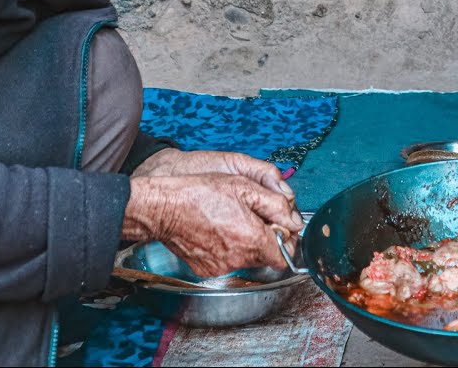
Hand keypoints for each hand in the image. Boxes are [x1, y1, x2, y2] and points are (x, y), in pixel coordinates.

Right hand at [125, 151, 303, 275]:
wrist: (163, 208)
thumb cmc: (201, 194)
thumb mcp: (246, 187)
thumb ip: (276, 205)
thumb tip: (294, 222)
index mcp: (253, 239)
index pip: (286, 255)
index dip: (285, 240)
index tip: (278, 227)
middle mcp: (239, 258)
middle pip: (265, 255)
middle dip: (264, 238)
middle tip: (250, 216)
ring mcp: (221, 267)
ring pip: (246, 258)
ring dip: (244, 242)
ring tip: (228, 220)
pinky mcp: (206, 270)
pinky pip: (226, 262)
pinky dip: (225, 249)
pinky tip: (215, 231)